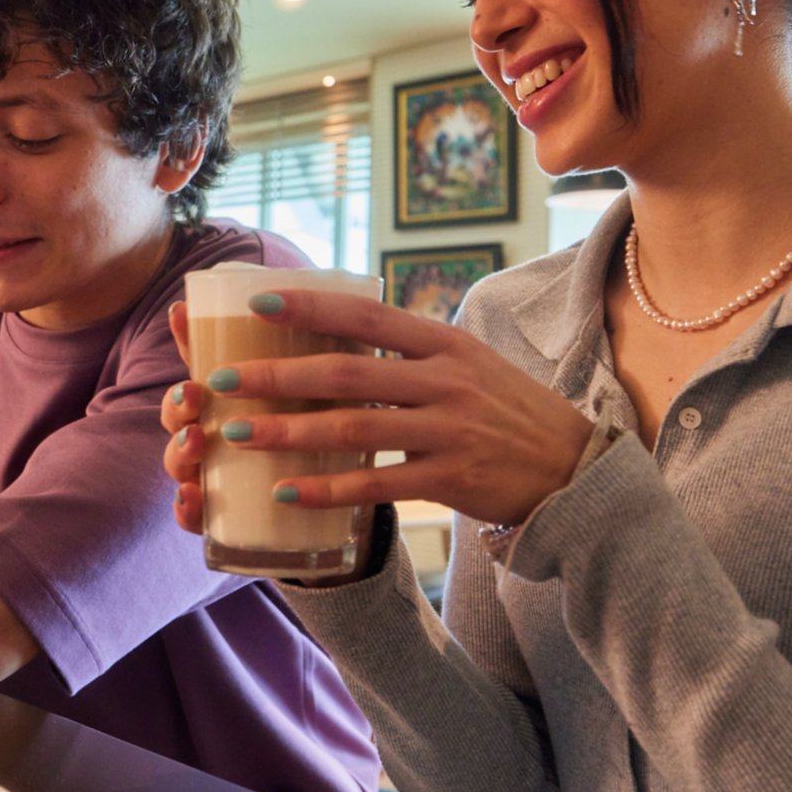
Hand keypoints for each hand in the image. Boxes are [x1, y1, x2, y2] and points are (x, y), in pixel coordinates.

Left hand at [160, 291, 591, 527]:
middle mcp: (446, 381)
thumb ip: (412, 351)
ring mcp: (449, 430)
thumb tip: (342, 330)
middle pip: (347, 373)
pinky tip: (286, 490)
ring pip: (353, 428)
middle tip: (220, 379)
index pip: (368, 316)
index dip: (312, 307)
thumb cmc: (508, 413)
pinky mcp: (450, 479)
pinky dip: (327, 488)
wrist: (572, 470)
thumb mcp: (469, 364)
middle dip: (276, 375)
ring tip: (238, 433)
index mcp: (445, 344)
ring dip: (289, 431)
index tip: (258, 301)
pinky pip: (376, 484)